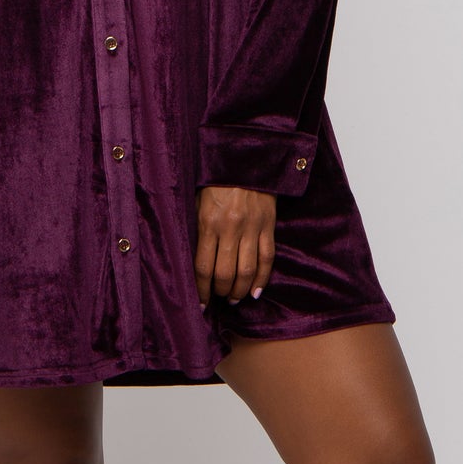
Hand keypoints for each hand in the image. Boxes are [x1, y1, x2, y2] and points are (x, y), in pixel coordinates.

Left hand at [193, 185, 275, 306]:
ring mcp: (252, 227)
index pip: (203, 266)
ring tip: (234, 298)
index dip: (201, 290)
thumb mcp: (197, 202)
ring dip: (240, 290)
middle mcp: (230, 227)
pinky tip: (256, 292)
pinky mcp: (268, 226)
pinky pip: (267, 258)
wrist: (245, 160)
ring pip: (247, 270)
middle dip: (219, 292)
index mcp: (208, 222)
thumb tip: (194, 263)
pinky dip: (262, 278)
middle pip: (225, 273)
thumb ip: (197, 230)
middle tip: (217, 299)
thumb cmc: (215, 183)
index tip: (199, 303)